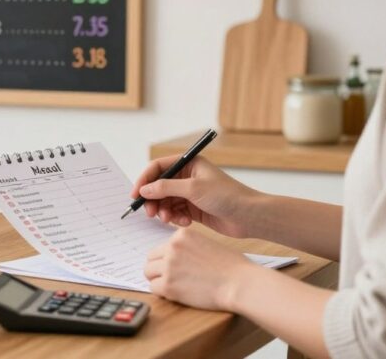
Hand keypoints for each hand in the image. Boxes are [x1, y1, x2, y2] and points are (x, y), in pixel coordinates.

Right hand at [131, 154, 258, 237]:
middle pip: (159, 186)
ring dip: (164, 211)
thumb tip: (144, 189)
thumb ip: (166, 188)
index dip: (144, 180)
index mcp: (189, 163)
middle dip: (153, 200)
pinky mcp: (194, 208)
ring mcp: (190, 193)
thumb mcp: (193, 188)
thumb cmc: (227, 196)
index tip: (136, 195)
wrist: (249, 217)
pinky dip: (175, 218)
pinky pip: (175, 212)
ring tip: (169, 219)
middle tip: (150, 213)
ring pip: (166, 201)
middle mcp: (187, 176)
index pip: (158, 168)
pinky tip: (184, 222)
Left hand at [143, 227, 256, 310]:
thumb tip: (172, 256)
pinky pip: (153, 288)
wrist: (239, 283)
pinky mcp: (169, 286)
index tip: (176, 267)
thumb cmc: (231, 266)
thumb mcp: (206, 244)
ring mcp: (169, 266)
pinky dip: (162, 293)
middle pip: (150, 260)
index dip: (166, 259)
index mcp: (180, 235)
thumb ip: (187, 247)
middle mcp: (172, 248)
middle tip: (172, 278)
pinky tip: (177, 293)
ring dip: (159, 280)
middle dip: (158, 269)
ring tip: (176, 286)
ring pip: (149, 273)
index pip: (160, 247)